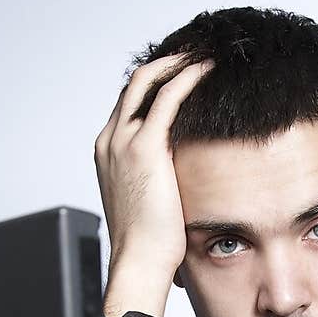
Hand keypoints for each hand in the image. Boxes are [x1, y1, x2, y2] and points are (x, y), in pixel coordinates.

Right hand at [94, 53, 213, 316]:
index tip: (182, 73)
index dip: (155, 83)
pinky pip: (168, 96)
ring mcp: (123, 141)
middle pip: (135, 83)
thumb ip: (160, 182)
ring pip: (148, 80)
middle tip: (196, 53)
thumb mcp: (150, 204)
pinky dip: (188, 77)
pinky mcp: (144, 147)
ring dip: (178, 62)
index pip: (130, 103)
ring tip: (206, 54)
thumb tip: (184, 185)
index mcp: (108, 152)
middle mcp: (110, 140)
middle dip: (166, 63)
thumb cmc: (148, 246)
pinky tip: (209, 70)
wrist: (138, 263)